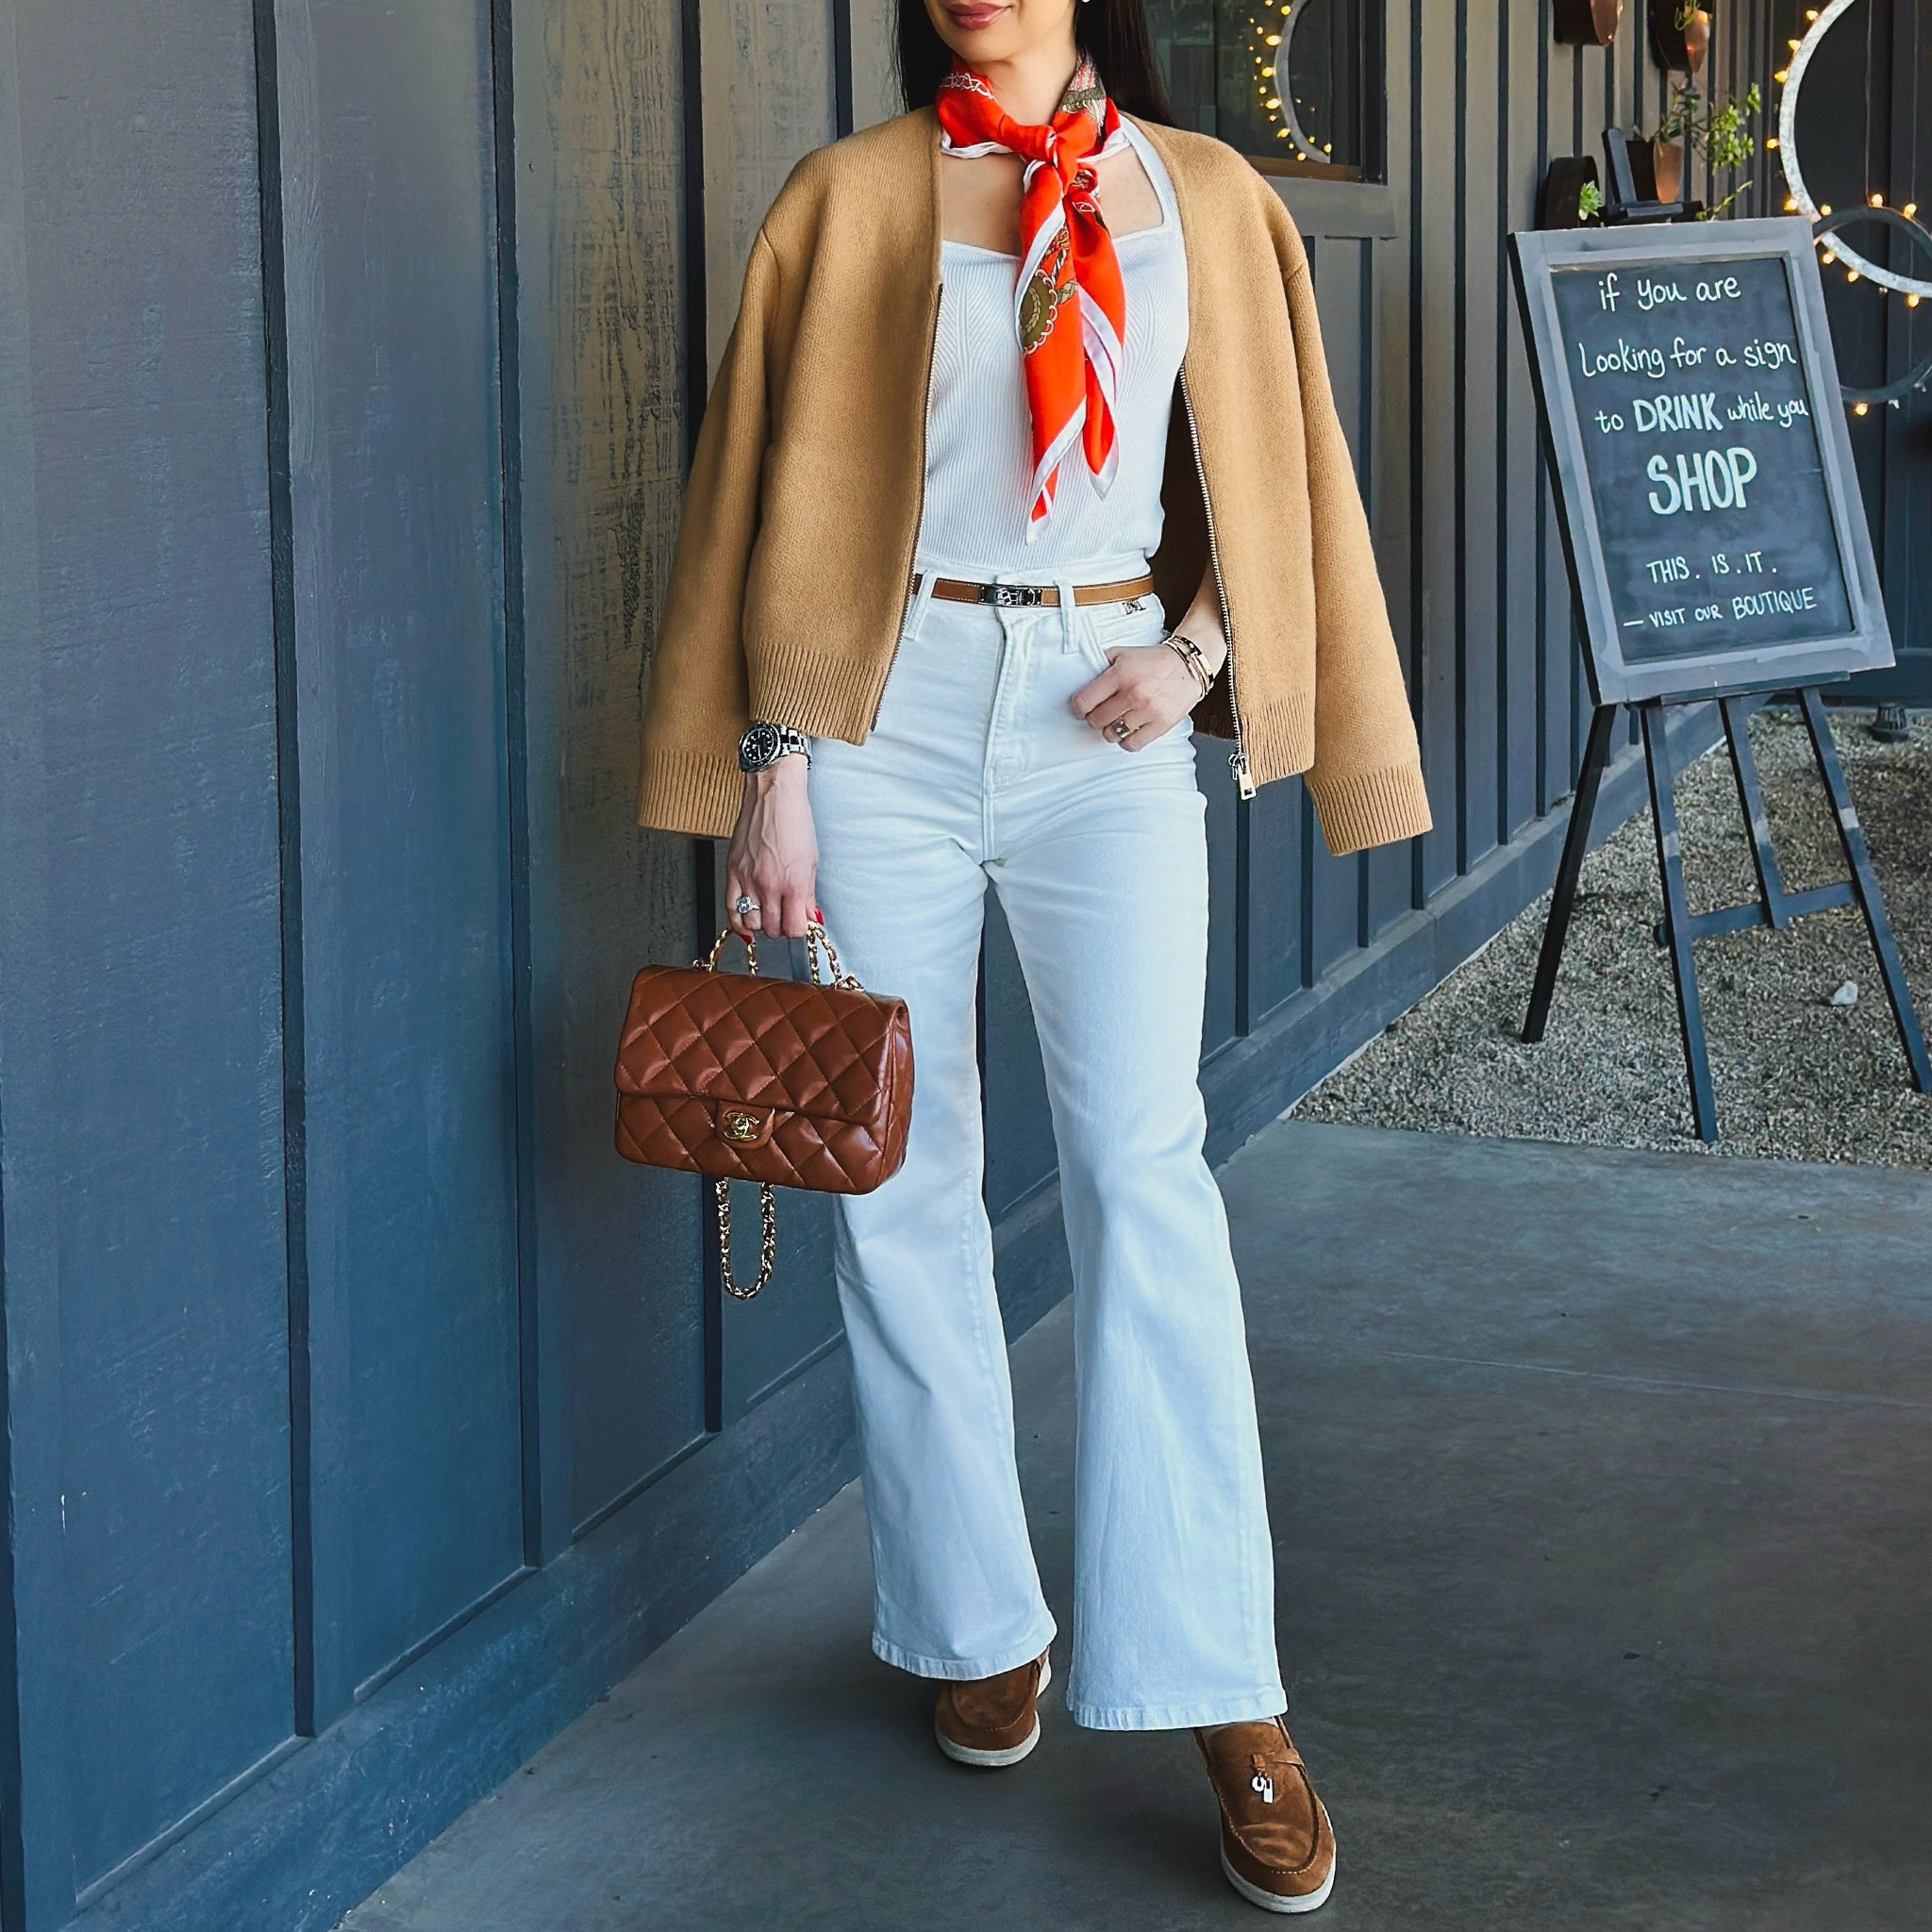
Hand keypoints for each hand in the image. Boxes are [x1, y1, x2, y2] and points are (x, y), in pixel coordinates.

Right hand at [725, 757, 817, 938]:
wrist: (773, 794)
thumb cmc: (794, 821)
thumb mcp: (811, 861)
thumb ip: (808, 895)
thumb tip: (810, 918)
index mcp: (793, 883)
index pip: (794, 929)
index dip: (799, 930)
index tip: (801, 924)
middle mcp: (769, 885)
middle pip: (773, 929)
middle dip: (782, 928)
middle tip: (786, 917)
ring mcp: (748, 879)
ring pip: (752, 923)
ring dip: (762, 924)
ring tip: (769, 914)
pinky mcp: (732, 872)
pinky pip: (730, 909)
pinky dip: (738, 923)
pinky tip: (746, 925)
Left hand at [1070, 641, 1214, 751]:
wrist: (1188, 664)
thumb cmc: (1154, 661)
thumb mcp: (1123, 654)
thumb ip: (1101, 665)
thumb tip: (1080, 680)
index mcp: (1121, 674)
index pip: (1085, 701)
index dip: (1078, 708)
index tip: (1081, 709)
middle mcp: (1134, 693)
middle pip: (1097, 720)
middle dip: (1095, 718)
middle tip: (1101, 713)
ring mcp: (1148, 710)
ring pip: (1112, 734)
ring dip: (1111, 730)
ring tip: (1117, 721)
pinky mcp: (1161, 724)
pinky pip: (1132, 744)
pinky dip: (1127, 741)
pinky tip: (1129, 730)